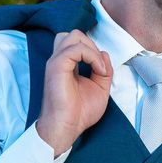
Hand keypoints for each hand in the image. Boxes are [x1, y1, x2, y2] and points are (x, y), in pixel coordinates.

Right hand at [35, 30, 113, 155]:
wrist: (67, 127)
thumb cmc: (79, 113)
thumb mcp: (100, 88)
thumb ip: (104, 71)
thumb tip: (105, 54)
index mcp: (67, 65)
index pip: (80, 43)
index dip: (95, 51)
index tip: (103, 70)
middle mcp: (60, 60)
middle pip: (76, 35)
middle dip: (94, 46)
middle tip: (101, 67)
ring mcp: (56, 62)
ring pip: (75, 36)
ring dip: (94, 50)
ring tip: (100, 69)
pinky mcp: (57, 66)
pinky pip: (76, 48)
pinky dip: (92, 56)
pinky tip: (99, 71)